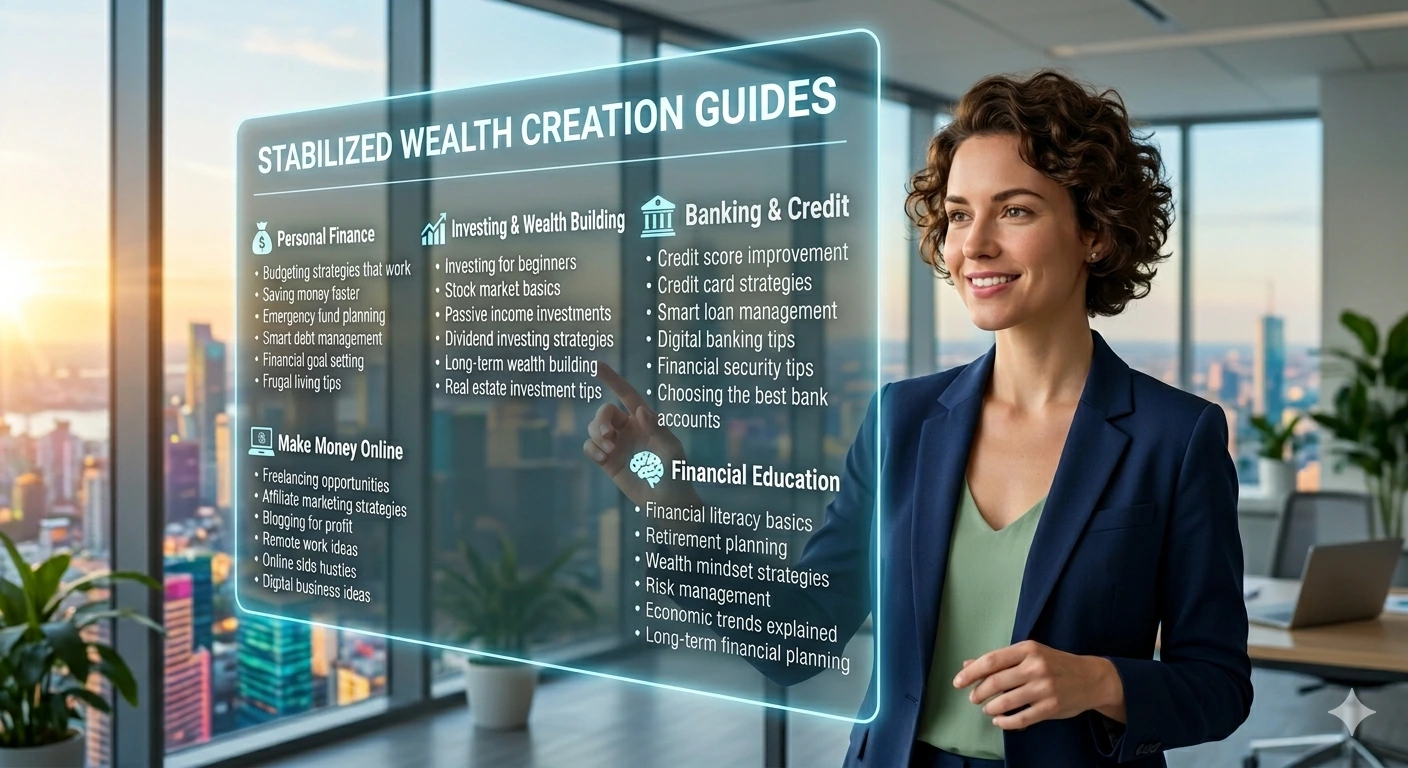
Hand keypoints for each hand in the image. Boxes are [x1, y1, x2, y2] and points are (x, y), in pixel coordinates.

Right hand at [583, 361, 697, 509]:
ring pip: (594, 428)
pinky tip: (603, 458)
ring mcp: (617, 445)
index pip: (627, 395)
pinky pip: (590, 446)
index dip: (612, 379)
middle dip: (600, 419)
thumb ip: (658, 430)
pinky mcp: (607, 462)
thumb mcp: (672, 452)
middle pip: (605, 412)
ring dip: (596, 434)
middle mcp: (629, 429)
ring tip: (608, 450)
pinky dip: (592, 449)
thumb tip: (640, 410)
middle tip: (608, 435)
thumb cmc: (677, 475)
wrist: (667, 503)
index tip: (596, 365)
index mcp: (646, 421)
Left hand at [952, 640, 1125, 729]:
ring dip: (990, 708)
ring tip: (987, 709)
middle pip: (995, 682)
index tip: (958, 682)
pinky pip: (1020, 718)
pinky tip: (999, 721)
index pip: (991, 660)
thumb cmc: (1055, 664)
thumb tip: (968, 664)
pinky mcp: (1050, 707)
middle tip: (973, 698)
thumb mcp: (1029, 654)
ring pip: (1005, 701)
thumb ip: (1000, 660)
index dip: (971, 673)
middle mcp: (1035, 667)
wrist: (1091, 678)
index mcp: (1028, 649)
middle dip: (978, 693)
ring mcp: (1044, 688)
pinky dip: (1005, 722)